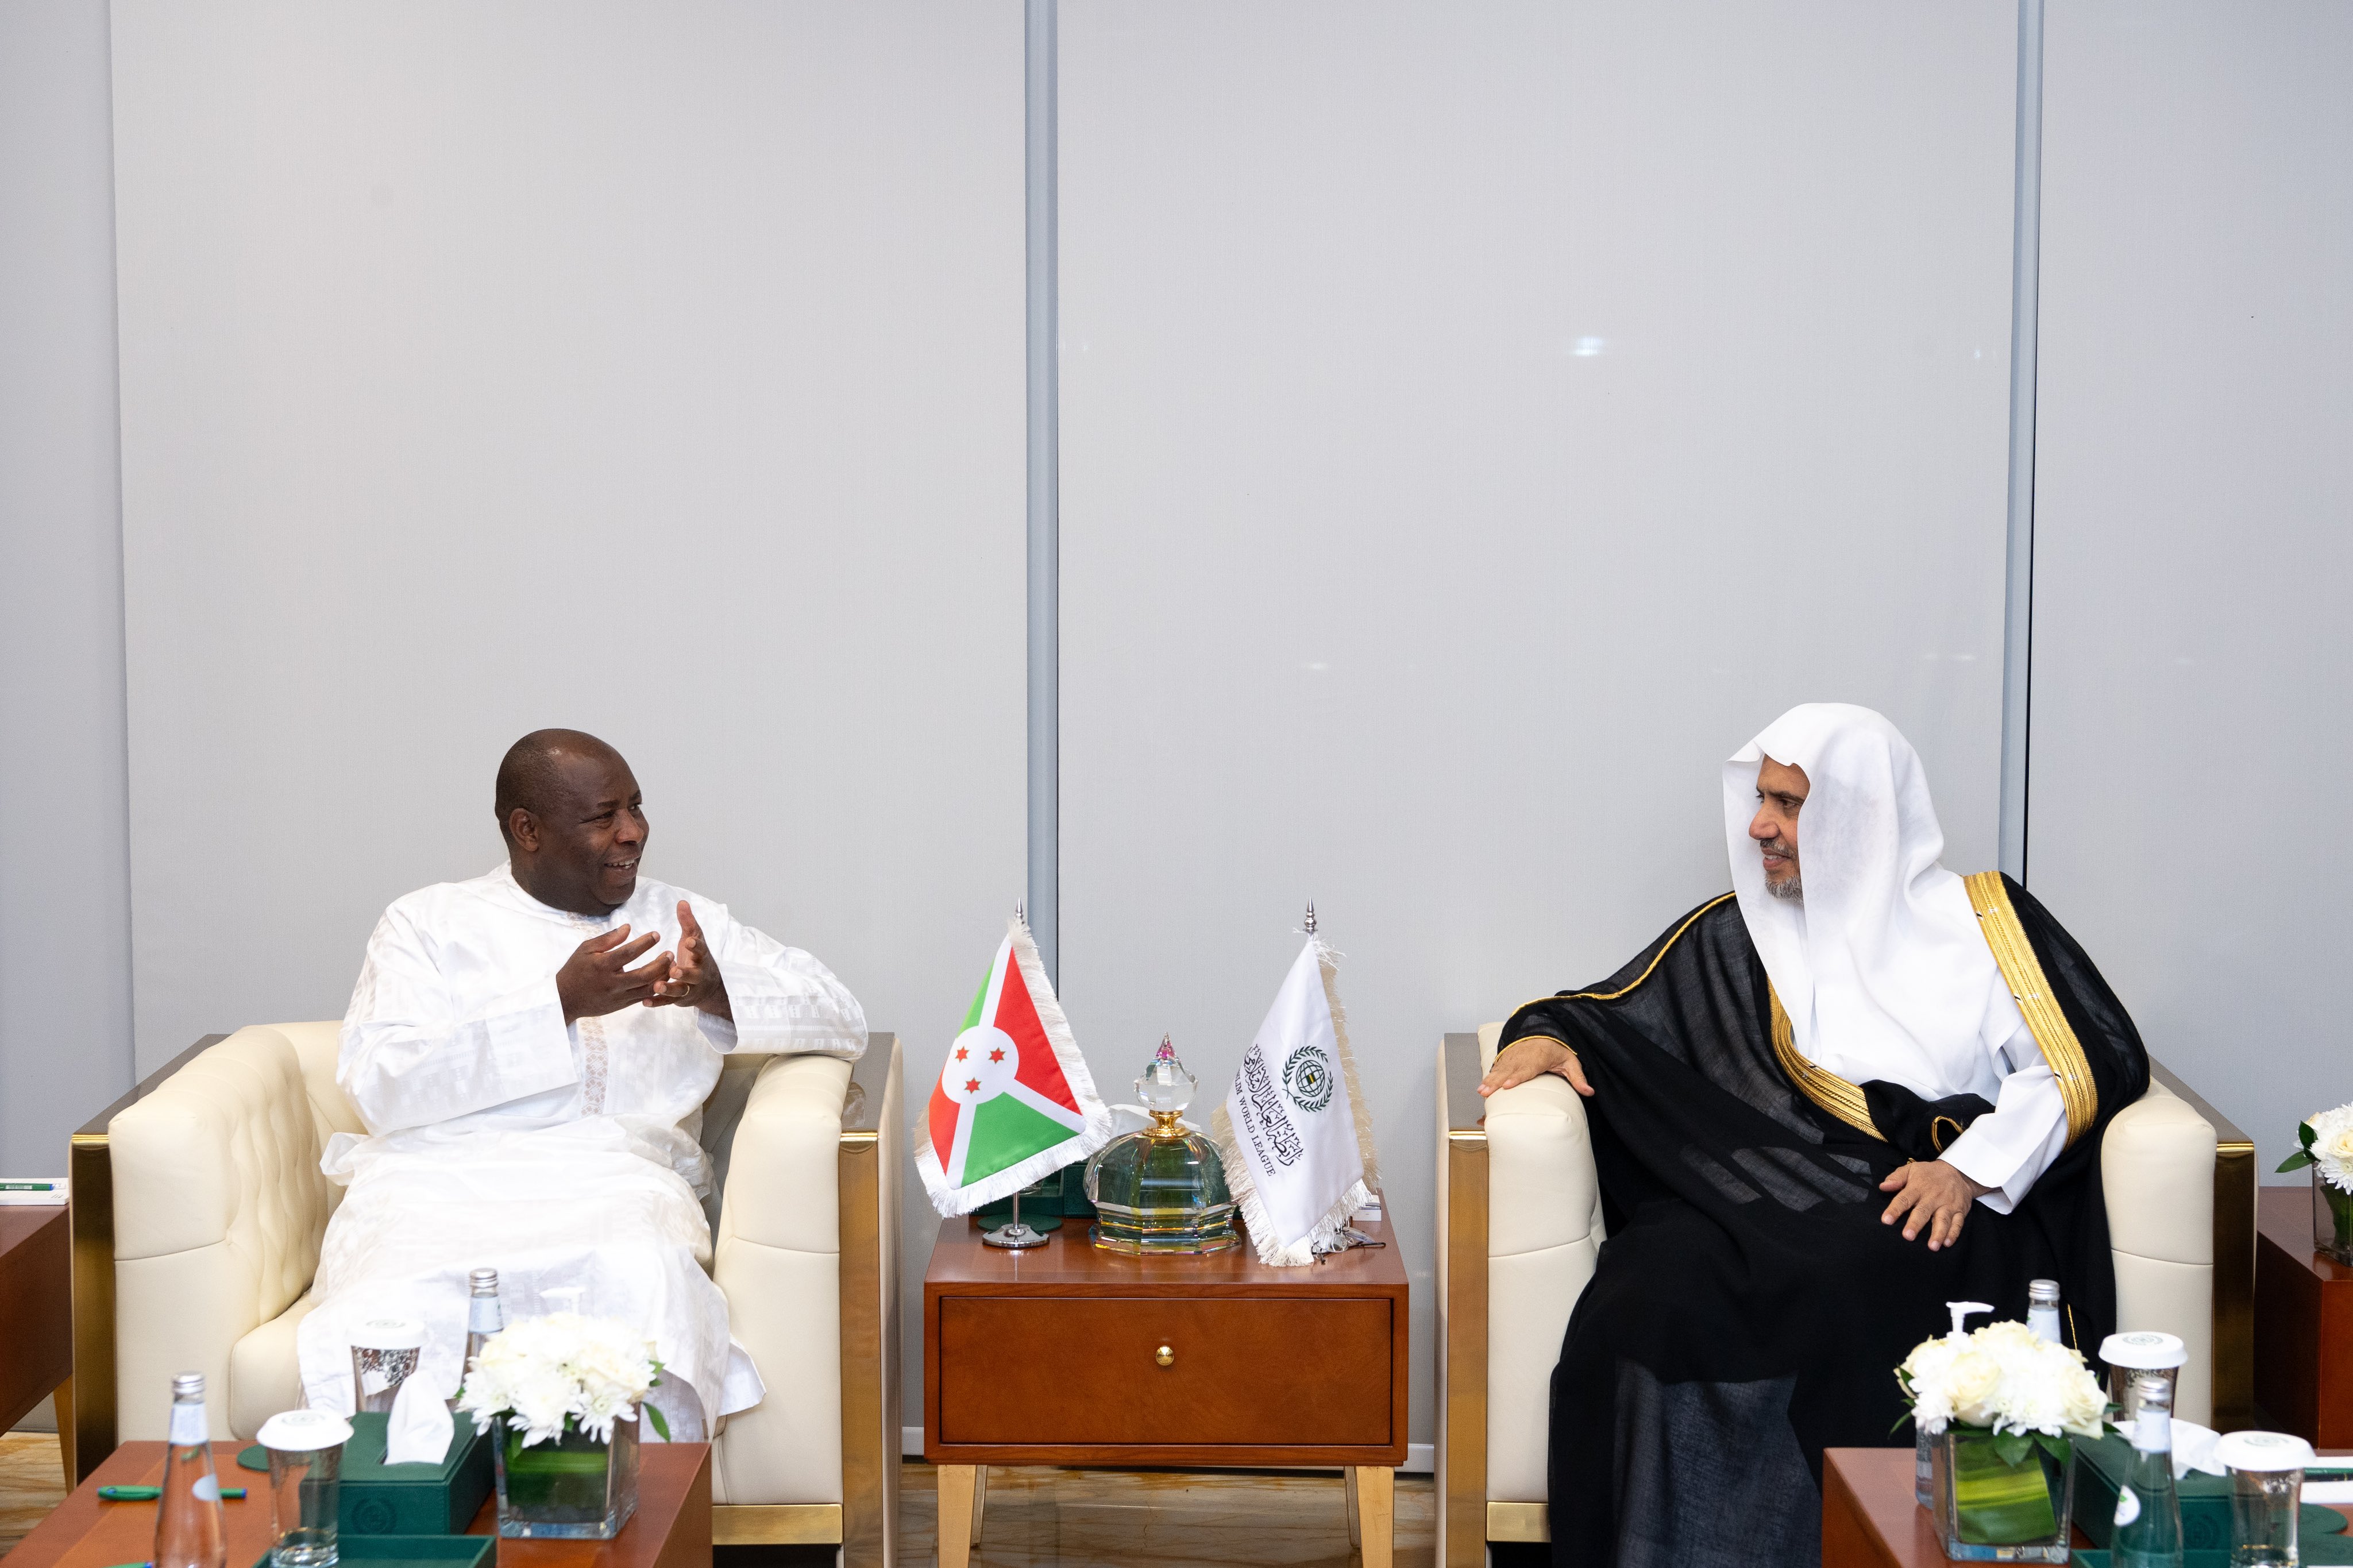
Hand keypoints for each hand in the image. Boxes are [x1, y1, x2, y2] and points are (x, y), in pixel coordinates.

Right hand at [556, 925, 672, 1021]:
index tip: (656, 935)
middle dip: (660, 963)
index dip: (644, 943)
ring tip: (670, 965)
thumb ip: (608, 939)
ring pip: (646, 989)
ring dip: (662, 977)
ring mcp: (617, 996)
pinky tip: (663, 978)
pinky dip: (655, 989)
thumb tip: (628, 927)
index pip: (628, 953)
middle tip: (670, 952)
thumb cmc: (575, 969)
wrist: (565, 999)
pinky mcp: (621, 1005)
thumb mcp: (585, 949)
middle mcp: (611, 983)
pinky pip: (642, 998)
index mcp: (601, 965)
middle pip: (643, 975)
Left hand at [647, 900, 731, 1019]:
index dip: (695, 947)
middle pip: (693, 975)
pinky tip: (645, 1001)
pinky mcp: (679, 999)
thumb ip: (688, 922)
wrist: (708, 986)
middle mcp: (697, 974)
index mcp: (700, 957)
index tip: (689, 942)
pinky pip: (667, 1002)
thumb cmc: (697, 957)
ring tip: (657, 986)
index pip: (700, 951)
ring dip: (669, 989)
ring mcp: (688, 988)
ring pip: (680, 991)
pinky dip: (657, 1002)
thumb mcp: (695, 938)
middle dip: (685, 973)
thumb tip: (681, 902)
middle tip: (674, 970)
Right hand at [1479, 1036, 1593, 1097]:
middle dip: (1496, 1082)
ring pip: (1500, 1069)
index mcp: (1539, 1057)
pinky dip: (1489, 1076)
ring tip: (1481, 1091)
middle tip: (1485, 1093)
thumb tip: (1590, 1092)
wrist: (1545, 1031)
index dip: (1517, 1077)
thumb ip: (1578, 1077)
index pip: (1527, 1068)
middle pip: (1509, 1071)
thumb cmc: (1558, 1049)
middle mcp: (1524, 1056)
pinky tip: (1482, 1086)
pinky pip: (1497, 1067)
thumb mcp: (1571, 1061)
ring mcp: (1514, 1056)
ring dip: (1489, 1080)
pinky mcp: (1508, 1058)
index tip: (1508, 1085)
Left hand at [1879, 1158, 1994, 1249]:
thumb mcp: (1911, 1169)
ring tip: (1932, 1246)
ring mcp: (1948, 1204)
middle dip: (1915, 1224)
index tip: (1886, 1220)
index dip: (1895, 1209)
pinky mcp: (1960, 1211)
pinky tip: (1947, 1243)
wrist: (1958, 1172)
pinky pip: (1958, 1223)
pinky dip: (1953, 1234)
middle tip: (1908, 1236)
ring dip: (1938, 1234)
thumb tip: (1883, 1186)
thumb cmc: (1929, 1174)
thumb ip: (1896, 1178)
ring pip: (1943, 1220)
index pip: (1904, 1199)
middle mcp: (1933, 1197)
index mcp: (1918, 1187)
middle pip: (1923, 1212)